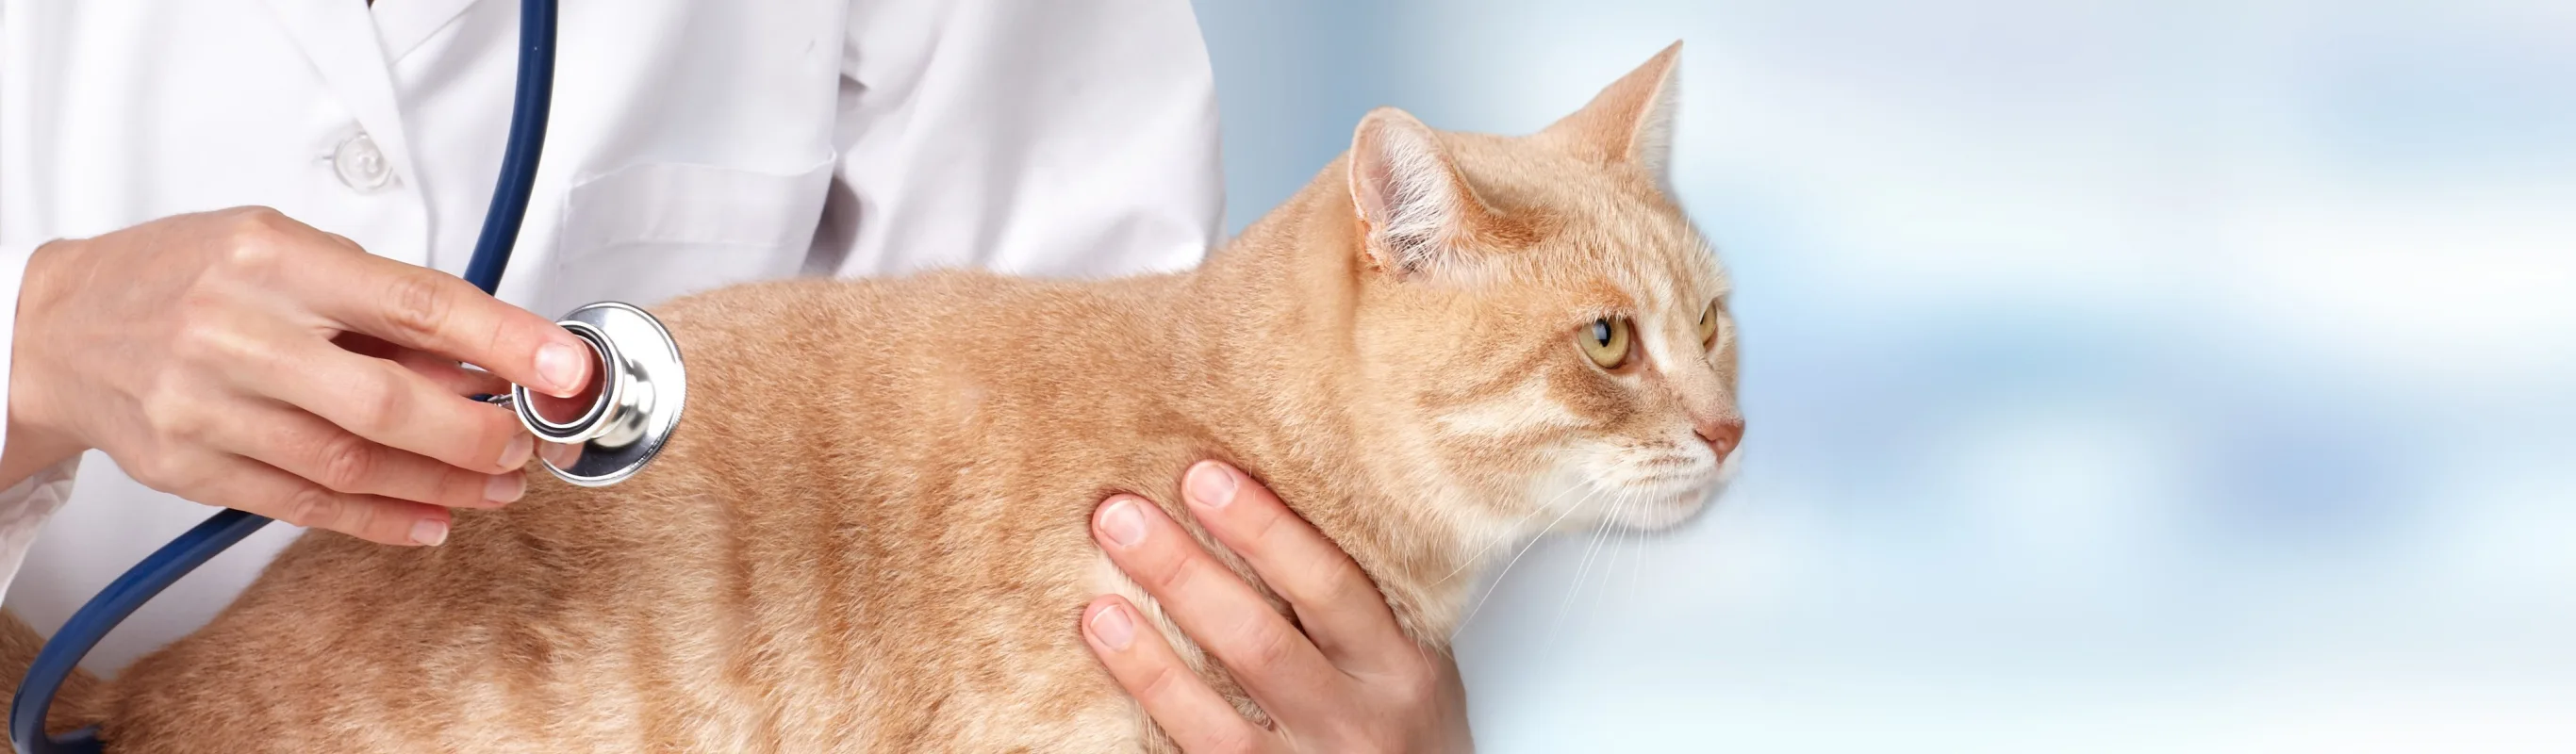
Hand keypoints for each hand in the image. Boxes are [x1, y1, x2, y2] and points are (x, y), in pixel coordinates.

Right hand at [3, 207, 590, 544]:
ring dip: (443, 483)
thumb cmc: (187, 275)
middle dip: (480, 432)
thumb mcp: (283, 248)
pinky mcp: (193, 466)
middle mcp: (237, 332)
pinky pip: (305, 504)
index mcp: (273, 259)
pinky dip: (379, 518)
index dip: (503, 341)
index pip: (412, 304)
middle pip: (386, 401)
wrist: (58, 326)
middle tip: (536, 443)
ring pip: (352, 463)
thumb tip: (483, 358)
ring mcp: (209, 406)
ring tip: (501, 483)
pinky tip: (432, 521)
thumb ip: (378, 302)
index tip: (566, 367)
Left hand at [1083, 461, 1472, 752]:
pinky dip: (1155, 716)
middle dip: (1184, 574)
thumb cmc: (1403, 728)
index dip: (1262, 530)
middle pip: (1260, 643)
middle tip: (1121, 517)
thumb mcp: (1401, 659)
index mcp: (1398, 665)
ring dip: (1151, 660)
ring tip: (1100, 606)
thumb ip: (1349, 600)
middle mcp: (1355, 720)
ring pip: (1220, 720)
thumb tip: (1253, 503)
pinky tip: (1116, 680)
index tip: (1203, 477)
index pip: (1328, 585)